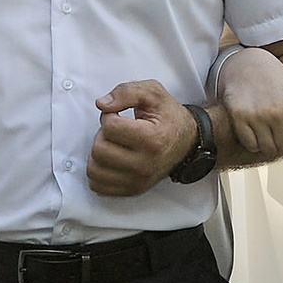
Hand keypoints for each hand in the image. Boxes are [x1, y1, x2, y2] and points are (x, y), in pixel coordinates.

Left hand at [88, 80, 203, 197]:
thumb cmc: (169, 117)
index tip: (119, 115)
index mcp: (153, 139)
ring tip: (113, 145)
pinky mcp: (132, 190)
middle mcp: (146, 164)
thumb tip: (102, 104)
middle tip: (116, 131)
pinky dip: (99, 172)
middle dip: (102, 135)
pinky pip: (98, 186)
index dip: (109, 116)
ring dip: (99, 154)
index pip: (110, 127)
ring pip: (94, 170)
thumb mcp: (153, 93)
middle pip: (99, 150)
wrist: (187, 142)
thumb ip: (126, 92)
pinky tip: (110, 160)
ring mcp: (139, 181)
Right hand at [213, 42, 282, 183]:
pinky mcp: (239, 117)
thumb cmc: (276, 80)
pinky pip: (251, 145)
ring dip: (271, 145)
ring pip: (268, 151)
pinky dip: (255, 142)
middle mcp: (277, 112)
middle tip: (282, 132)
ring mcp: (257, 115)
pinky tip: (256, 127)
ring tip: (269, 127)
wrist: (247, 63)